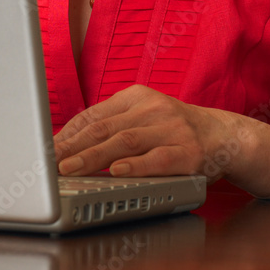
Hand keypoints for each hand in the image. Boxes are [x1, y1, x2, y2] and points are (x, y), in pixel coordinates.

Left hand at [53, 85, 242, 179]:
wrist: (224, 135)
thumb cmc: (174, 130)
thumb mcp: (144, 116)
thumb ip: (113, 125)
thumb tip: (67, 142)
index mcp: (137, 97)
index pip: (95, 114)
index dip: (68, 133)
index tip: (46, 149)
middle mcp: (153, 108)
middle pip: (105, 127)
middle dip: (73, 146)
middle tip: (50, 162)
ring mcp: (172, 129)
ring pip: (126, 142)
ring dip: (93, 157)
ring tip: (70, 170)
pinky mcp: (188, 152)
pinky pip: (157, 159)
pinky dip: (135, 166)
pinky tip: (116, 172)